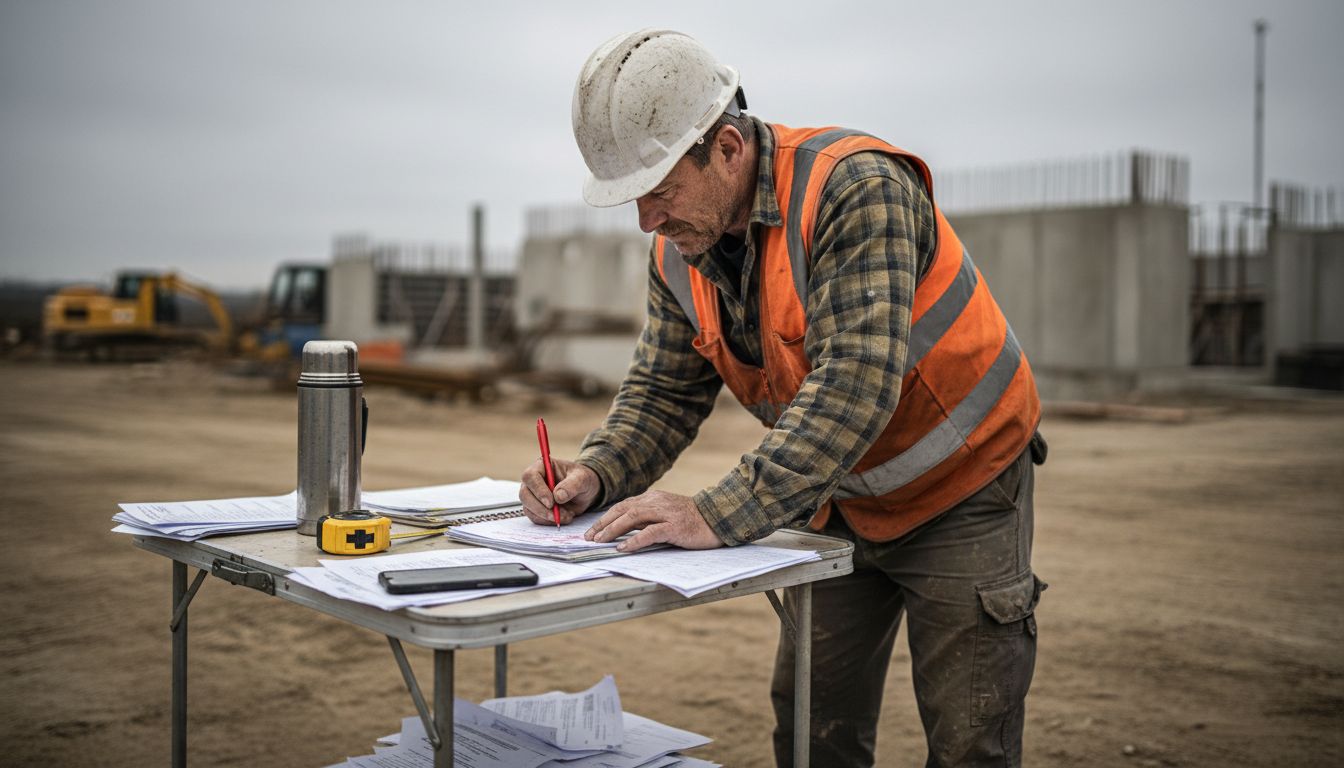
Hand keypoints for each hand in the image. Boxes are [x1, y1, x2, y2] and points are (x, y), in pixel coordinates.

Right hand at [520, 458, 600, 525]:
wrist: (584, 493)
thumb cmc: (582, 480)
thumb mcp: (583, 479)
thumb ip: (572, 485)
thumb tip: (558, 497)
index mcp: (542, 466)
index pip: (530, 476)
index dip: (538, 490)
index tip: (551, 503)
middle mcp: (533, 480)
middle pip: (525, 494)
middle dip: (540, 508)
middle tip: (556, 515)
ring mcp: (532, 495)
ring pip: (528, 508)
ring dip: (546, 517)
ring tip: (567, 516)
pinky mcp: (535, 508)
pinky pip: (535, 518)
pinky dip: (548, 522)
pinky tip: (563, 518)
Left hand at [584, 490, 723, 552]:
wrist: (719, 518)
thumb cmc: (692, 520)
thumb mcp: (666, 515)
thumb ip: (648, 519)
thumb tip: (624, 531)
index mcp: (653, 498)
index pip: (622, 506)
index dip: (605, 518)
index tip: (592, 531)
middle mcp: (656, 502)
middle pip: (623, 510)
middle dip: (603, 524)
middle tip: (589, 538)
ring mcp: (666, 513)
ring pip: (632, 518)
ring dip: (613, 530)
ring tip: (600, 541)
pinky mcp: (675, 526)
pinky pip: (650, 532)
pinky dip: (634, 540)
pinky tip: (623, 547)